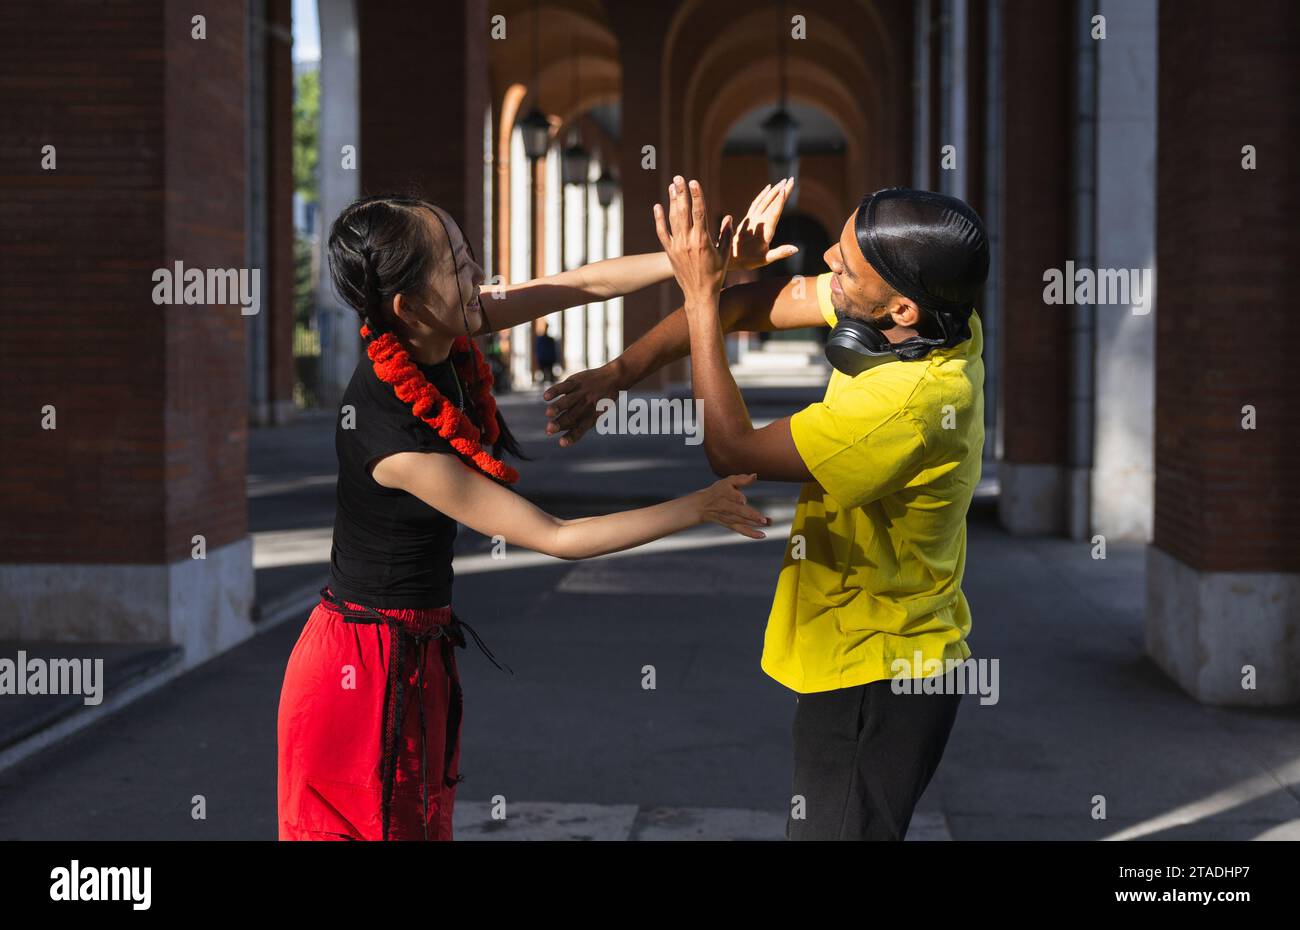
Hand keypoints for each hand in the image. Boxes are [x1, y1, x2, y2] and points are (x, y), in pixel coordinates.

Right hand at [543, 362, 621, 447]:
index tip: (561, 443)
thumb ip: (578, 421)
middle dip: (560, 423)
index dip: (571, 436)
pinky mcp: (575, 382)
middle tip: (549, 430)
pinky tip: (546, 397)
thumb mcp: (596, 414)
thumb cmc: (601, 401)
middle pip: (572, 416)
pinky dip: (554, 391)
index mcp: (591, 417)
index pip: (580, 429)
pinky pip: (564, 386)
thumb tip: (556, 430)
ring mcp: (581, 393)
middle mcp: (586, 405)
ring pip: (567, 401)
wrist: (614, 378)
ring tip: (548, 414)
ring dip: (557, 407)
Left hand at [653, 176, 732, 305]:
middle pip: (684, 211)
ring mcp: (677, 246)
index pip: (699, 212)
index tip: (694, 182)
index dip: (696, 195)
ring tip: (672, 186)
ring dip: (672, 201)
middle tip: (679, 178)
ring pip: (673, 219)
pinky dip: (659, 219)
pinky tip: (657, 207)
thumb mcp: (725, 255)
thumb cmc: (716, 275)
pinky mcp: (669, 252)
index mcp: (703, 241)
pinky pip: (662, 232)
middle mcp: (688, 241)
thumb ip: (726, 235)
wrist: (699, 294)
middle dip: (681, 193)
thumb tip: (728, 217)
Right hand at [693, 473, 769, 538]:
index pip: (730, 495)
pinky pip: (742, 530)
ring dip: (755, 523)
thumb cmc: (719, 490)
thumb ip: (742, 479)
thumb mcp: (728, 481)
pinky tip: (763, 535)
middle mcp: (726, 506)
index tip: (743, 500)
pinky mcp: (731, 525)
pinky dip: (751, 534)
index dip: (736, 497)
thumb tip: (755, 476)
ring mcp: (728, 517)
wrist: (702, 506)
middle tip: (762, 519)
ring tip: (768, 522)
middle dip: (750, 515)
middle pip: (738, 511)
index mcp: (724, 492)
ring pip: (742, 521)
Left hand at [731, 179, 798, 269]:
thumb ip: (780, 252)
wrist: (729, 257)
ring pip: (764, 200)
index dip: (780, 200)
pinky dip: (763, 194)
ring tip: (783, 181)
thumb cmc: (748, 260)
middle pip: (772, 202)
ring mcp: (752, 219)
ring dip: (774, 190)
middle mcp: (759, 222)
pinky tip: (768, 188)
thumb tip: (795, 249)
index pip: (774, 212)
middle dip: (782, 190)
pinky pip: (756, 203)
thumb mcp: (765, 259)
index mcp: (765, 231)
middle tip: (791, 179)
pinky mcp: (748, 218)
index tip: (786, 189)